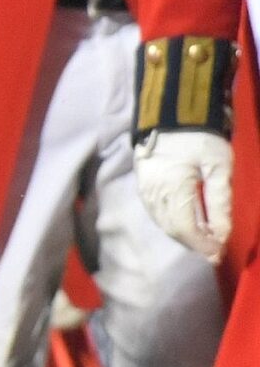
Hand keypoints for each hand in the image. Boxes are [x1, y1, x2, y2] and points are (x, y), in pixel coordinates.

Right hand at [137, 129, 234, 260]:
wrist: (171, 112)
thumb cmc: (200, 137)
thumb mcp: (219, 167)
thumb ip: (220, 202)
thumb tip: (223, 233)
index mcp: (173, 190)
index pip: (186, 229)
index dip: (203, 244)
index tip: (220, 253)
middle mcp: (154, 195)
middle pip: (173, 229)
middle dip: (194, 243)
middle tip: (215, 250)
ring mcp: (145, 190)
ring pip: (163, 223)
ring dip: (183, 235)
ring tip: (203, 238)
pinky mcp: (143, 185)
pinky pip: (156, 213)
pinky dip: (172, 223)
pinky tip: (186, 222)